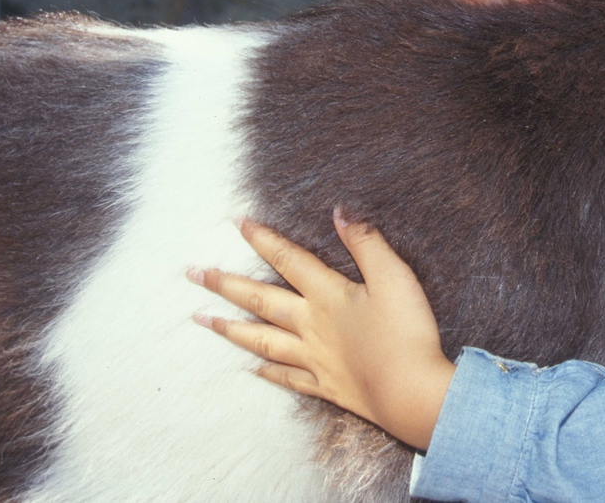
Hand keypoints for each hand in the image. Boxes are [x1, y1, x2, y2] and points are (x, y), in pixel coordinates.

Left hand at [188, 212, 455, 450]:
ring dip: (230, 328)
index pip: (288, 260)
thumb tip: (340, 211)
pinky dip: (266, 372)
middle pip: (261, 300)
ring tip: (202, 320)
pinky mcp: (325, 386)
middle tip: (193, 274)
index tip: (236, 223)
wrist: (411, 392)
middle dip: (225, 284)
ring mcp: (314, 359)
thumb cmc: (406, 332)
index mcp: (328, 295)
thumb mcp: (394, 276)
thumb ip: (366, 243)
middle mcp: (312, 326)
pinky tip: (252, 368)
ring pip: (262, 340)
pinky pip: (287, 378)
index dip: (263, 239)